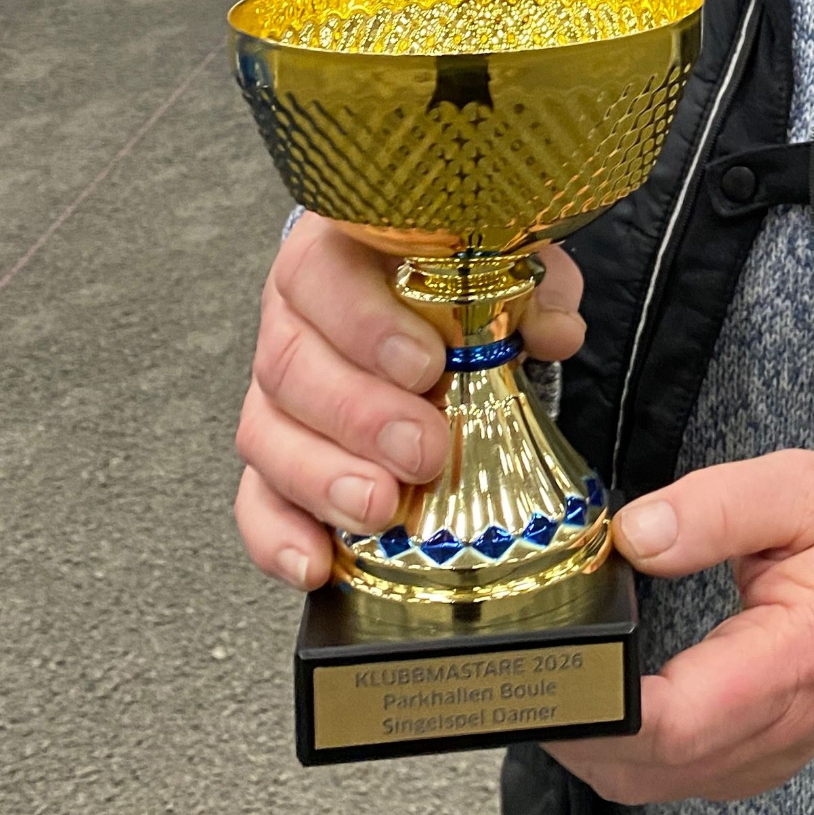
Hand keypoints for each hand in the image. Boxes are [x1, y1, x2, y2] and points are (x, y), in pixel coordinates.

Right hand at [232, 212, 586, 587]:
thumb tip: (558, 332)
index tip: (427, 365)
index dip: (366, 323)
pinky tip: (315, 562)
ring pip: (268, 435)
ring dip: (323, 480)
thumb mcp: (497, 260)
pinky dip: (279, 535)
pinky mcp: (275, 454)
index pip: (325, 277)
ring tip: (379, 509)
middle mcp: (291, 319)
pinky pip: (256, 499)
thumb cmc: (448, 269)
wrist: (409, 282)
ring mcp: (276, 391)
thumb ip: (530, 288)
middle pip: (293, 367)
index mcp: (335, 252)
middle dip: (360, 417)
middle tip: (422, 451)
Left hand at [545, 450, 813, 803]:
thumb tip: (636, 534)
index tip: (558, 666)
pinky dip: (624, 750)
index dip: (606, 708)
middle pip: (650, 766)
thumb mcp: (800, 487)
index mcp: (799, 658)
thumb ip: (716, 507)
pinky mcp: (752, 761)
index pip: (683, 719)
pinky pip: (668, 779)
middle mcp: (782, 727)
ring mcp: (767, 756)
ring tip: (560, 674)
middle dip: (577, 724)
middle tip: (529, 665)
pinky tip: (605, 701)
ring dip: (594, 742)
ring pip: (649, 785)